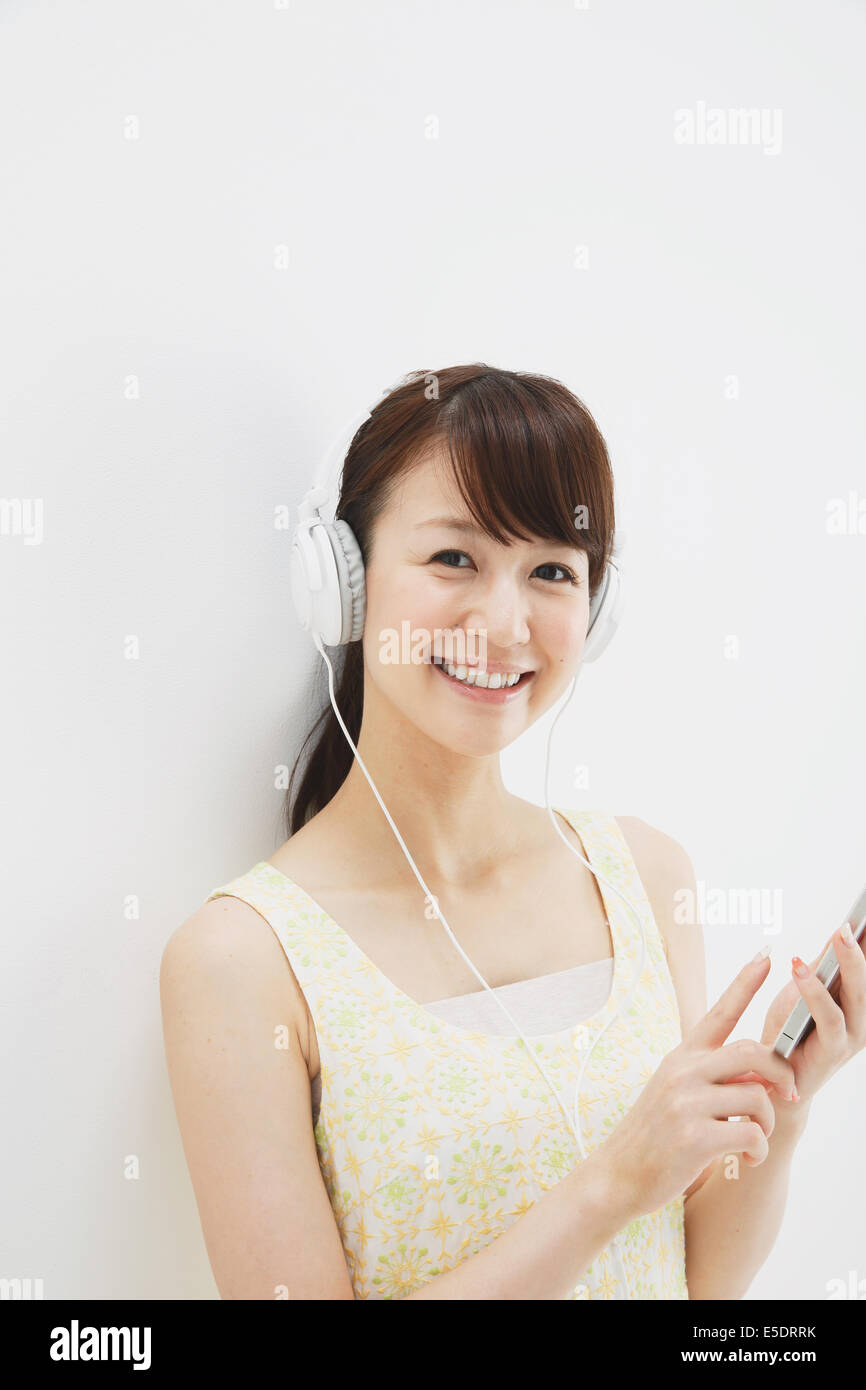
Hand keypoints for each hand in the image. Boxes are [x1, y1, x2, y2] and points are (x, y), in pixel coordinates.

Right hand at [602, 951, 795, 1220]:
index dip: (745, 982)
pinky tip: (745, 1158)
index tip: (767, 955)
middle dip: (781, 1073)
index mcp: (681, 1056)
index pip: (719, 1011)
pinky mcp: (694, 1137)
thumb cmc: (656, 1135)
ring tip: (755, 1138)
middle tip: (788, 1094)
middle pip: (753, 1052)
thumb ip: (716, 1077)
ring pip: (758, 1097)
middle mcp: (683, 1072)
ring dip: (768, 1122)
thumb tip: (762, 1074)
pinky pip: (751, 1134)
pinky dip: (758, 1150)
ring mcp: (686, 1103)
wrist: (618, 1174)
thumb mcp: (679, 1093)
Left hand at [755, 921, 865, 1106]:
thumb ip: (825, 966)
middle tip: (849, 925)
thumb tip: (841, 931)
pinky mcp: (831, 1053)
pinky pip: (828, 1021)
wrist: (774, 1081)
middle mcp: (862, 1022)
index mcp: (858, 1005)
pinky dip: (815, 993)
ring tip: (834, 938)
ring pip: (855, 1001)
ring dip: (846, 967)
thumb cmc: (790, 1031)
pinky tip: (799, 968)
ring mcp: (850, 1039)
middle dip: (861, 953)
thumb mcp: (807, 990)